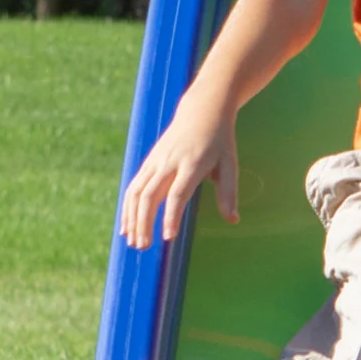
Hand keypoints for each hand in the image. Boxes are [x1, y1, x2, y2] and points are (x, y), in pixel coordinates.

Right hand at [118, 97, 239, 247]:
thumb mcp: (230, 164)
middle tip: (145, 247)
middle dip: (144, 222)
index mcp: (192, 164)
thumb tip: (233, 220)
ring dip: (132, 218)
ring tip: (133, 242)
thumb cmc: (220, 142)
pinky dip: (128, 207)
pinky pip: (133, 187)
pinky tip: (127, 226)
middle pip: (150, 195)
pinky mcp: (148, 162)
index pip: (177, 194)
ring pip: (136, 192)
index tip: (168, 237)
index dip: (171, 216)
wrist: (201, 112)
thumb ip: (229, 193)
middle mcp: (169, 163)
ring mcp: (155, 162)